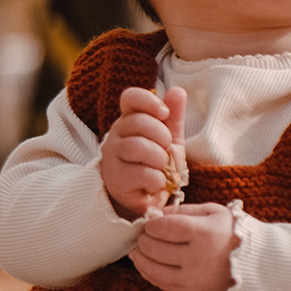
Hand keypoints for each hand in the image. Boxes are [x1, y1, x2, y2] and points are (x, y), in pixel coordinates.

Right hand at [100, 86, 187, 216]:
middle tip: (166, 150)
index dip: (149, 101)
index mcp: (128, 120)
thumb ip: (173, 116)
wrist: (144, 198)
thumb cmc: (154, 164)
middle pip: (139, 122)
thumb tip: (178, 91)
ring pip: (138, 147)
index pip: (130, 97)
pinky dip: (158, 180)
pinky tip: (156, 183)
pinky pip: (142, 173)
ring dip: (160, 159)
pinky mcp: (115, 179)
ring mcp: (112, 157)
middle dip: (162, 137)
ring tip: (162, 168)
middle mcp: (115, 135)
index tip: (164, 113)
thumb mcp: (169, 139)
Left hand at [130, 202, 237, 290]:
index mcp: (203, 233)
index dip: (150, 225)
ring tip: (138, 250)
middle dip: (143, 240)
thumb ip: (182, 210)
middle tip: (144, 235)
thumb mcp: (212, 211)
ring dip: (140, 258)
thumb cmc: (231, 231)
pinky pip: (161, 283)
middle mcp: (197, 257)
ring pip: (153, 269)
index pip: (163, 228)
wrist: (254, 262)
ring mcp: (193, 277)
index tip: (150, 223)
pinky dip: (148, 273)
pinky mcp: (191, 290)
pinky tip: (145, 264)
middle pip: (155, 248)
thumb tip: (155, 214)